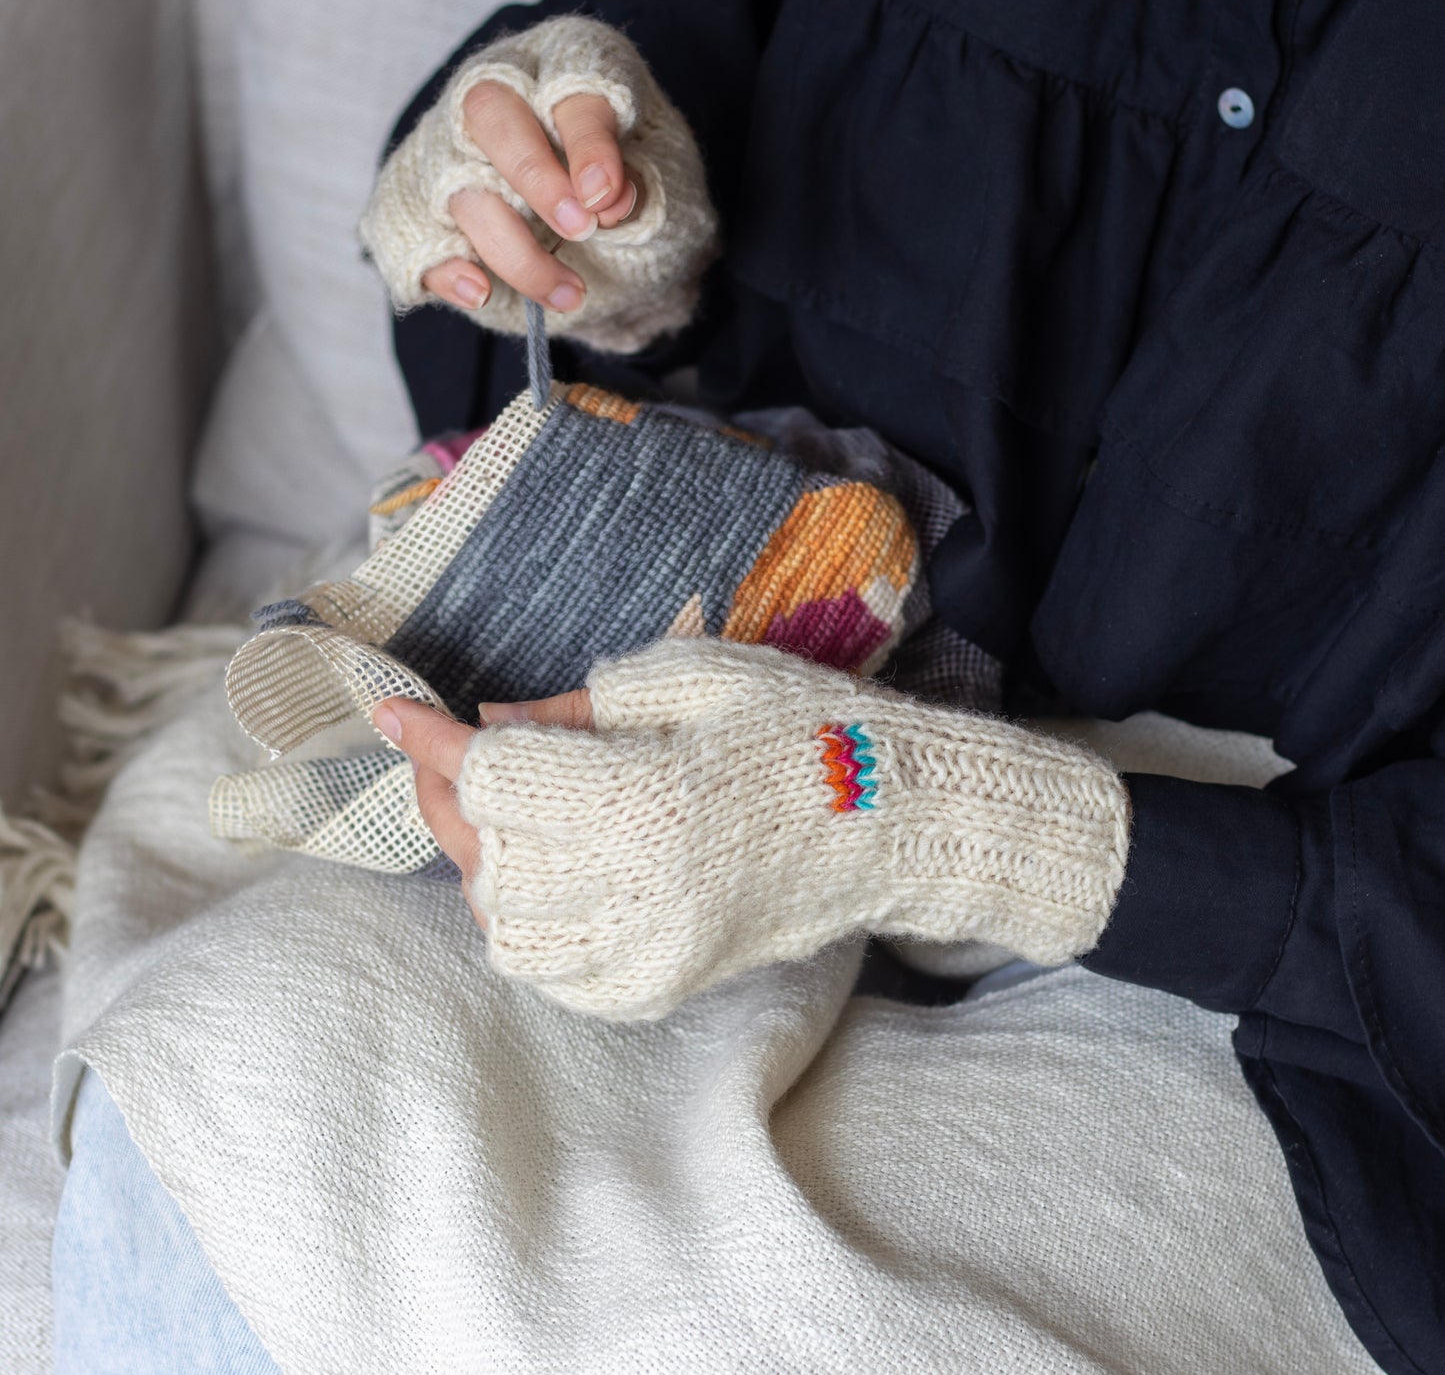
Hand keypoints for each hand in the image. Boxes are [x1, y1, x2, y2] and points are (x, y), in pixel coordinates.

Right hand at [359, 16, 718, 353]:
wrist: (620, 248)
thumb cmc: (637, 197)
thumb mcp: (664, 182)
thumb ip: (640, 184)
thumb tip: (609, 200)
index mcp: (568, 67)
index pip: (568, 87)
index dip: (587, 142)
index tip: (607, 197)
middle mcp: (501, 97)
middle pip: (491, 115)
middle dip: (535, 177)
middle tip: (580, 229)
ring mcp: (457, 152)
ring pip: (461, 187)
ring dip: (515, 250)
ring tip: (571, 294)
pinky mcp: (434, 214)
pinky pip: (422, 236)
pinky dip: (448, 268)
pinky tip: (482, 291)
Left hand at [376, 640, 1128, 1023]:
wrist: (896, 818)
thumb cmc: (806, 727)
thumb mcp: (698, 678)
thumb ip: (584, 703)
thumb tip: (492, 722)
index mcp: (650, 800)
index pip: (496, 776)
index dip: (432, 740)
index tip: (392, 711)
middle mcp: (641, 891)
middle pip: (485, 857)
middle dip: (450, 798)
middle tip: (449, 758)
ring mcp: (652, 952)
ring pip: (505, 930)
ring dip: (483, 869)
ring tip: (503, 821)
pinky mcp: (665, 986)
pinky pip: (555, 976)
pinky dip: (528, 928)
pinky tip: (547, 880)